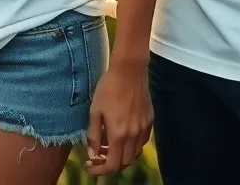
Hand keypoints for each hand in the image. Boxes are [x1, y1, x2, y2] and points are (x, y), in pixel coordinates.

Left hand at [84, 58, 152, 175]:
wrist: (129, 69)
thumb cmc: (109, 88)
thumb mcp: (95, 111)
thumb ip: (94, 135)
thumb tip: (93, 154)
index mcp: (118, 134)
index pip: (112, 165)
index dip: (100, 169)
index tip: (90, 165)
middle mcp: (133, 135)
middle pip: (124, 162)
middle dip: (110, 163)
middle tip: (98, 155)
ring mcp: (144, 128)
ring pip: (134, 153)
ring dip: (122, 154)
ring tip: (110, 145)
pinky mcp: (150, 119)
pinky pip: (142, 141)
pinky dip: (133, 145)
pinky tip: (124, 135)